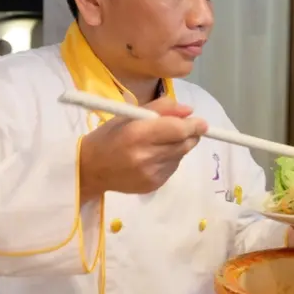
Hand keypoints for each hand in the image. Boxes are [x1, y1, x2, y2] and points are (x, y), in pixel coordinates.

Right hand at [79, 97, 207, 197]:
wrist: (91, 169)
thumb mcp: (129, 114)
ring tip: (162, 142)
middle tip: (188, 128)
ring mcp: (151, 174)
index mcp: (137, 134)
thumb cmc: (109, 136)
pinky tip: (155, 156)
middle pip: (184, 144)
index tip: (202, 122)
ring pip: (181, 156)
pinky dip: (171, 159)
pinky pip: (173, 167)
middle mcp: (145, 156)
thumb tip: (189, 111)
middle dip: (191, 135)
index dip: (193, 125)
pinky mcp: (154, 185)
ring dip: (180, 146)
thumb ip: (161, 108)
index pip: (177, 130)